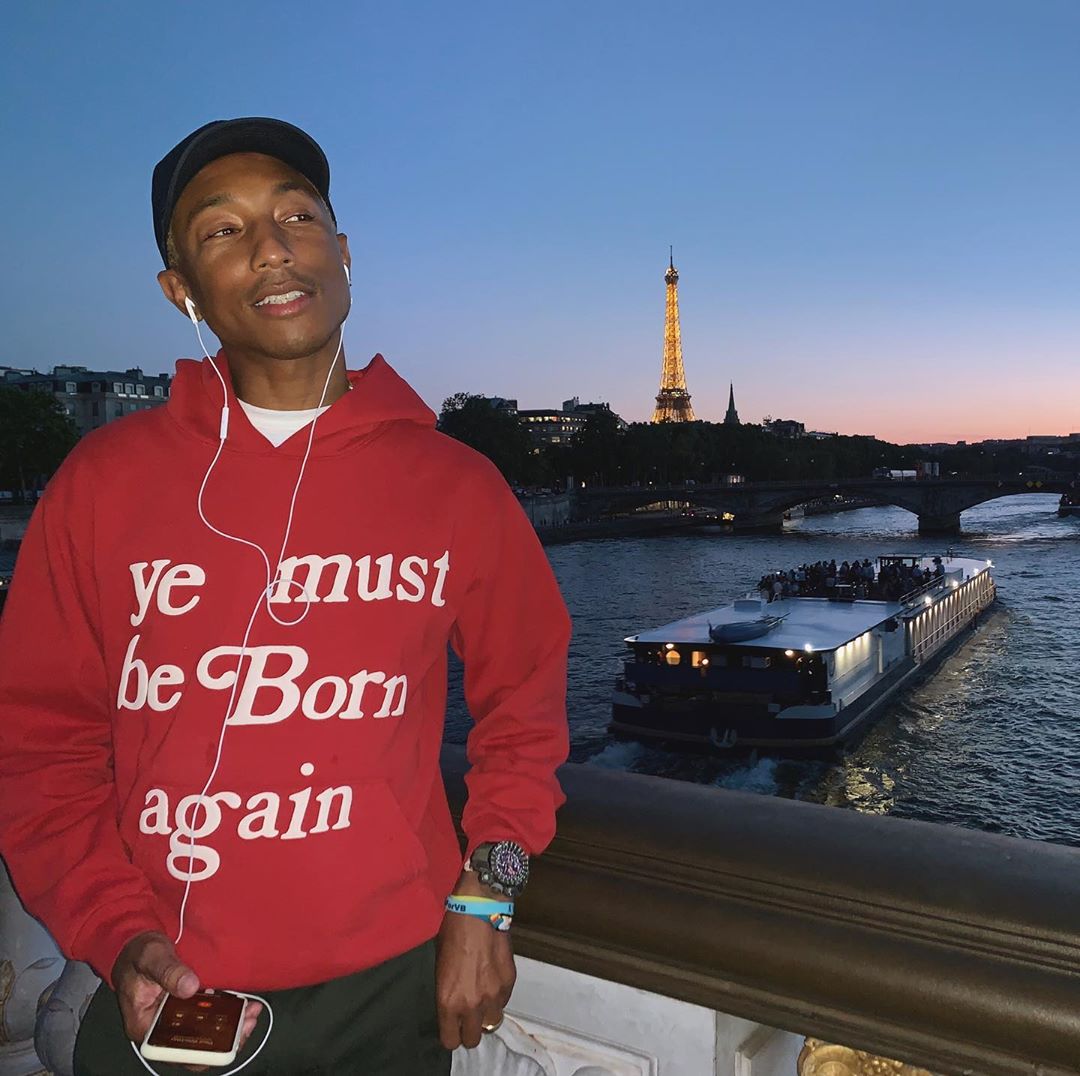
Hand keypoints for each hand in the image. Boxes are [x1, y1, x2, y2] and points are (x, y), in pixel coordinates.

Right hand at [111, 931, 262, 1070]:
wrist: (134, 943)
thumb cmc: (137, 953)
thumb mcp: (151, 957)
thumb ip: (168, 971)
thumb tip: (190, 987)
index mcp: (144, 1026)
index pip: (174, 1052)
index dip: (202, 1051)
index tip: (225, 1038)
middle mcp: (159, 1029)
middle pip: (193, 1047)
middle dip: (224, 1039)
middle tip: (247, 1021)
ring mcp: (173, 1020)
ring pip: (203, 1035)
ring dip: (228, 1027)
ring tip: (250, 1012)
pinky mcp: (184, 1008)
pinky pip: (206, 1018)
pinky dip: (225, 1014)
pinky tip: (242, 1004)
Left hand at [435, 874, 515, 1049]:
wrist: (478, 910)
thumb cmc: (451, 933)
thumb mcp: (439, 966)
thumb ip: (447, 992)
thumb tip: (454, 1007)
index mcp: (448, 1001)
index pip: (450, 1041)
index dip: (450, 1035)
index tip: (451, 1026)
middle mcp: (471, 1004)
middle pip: (472, 1039)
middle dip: (468, 1030)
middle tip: (466, 1015)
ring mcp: (493, 995)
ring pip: (492, 1022)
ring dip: (486, 1014)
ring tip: (482, 997)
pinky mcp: (509, 983)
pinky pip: (503, 1001)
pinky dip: (498, 996)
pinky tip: (492, 979)